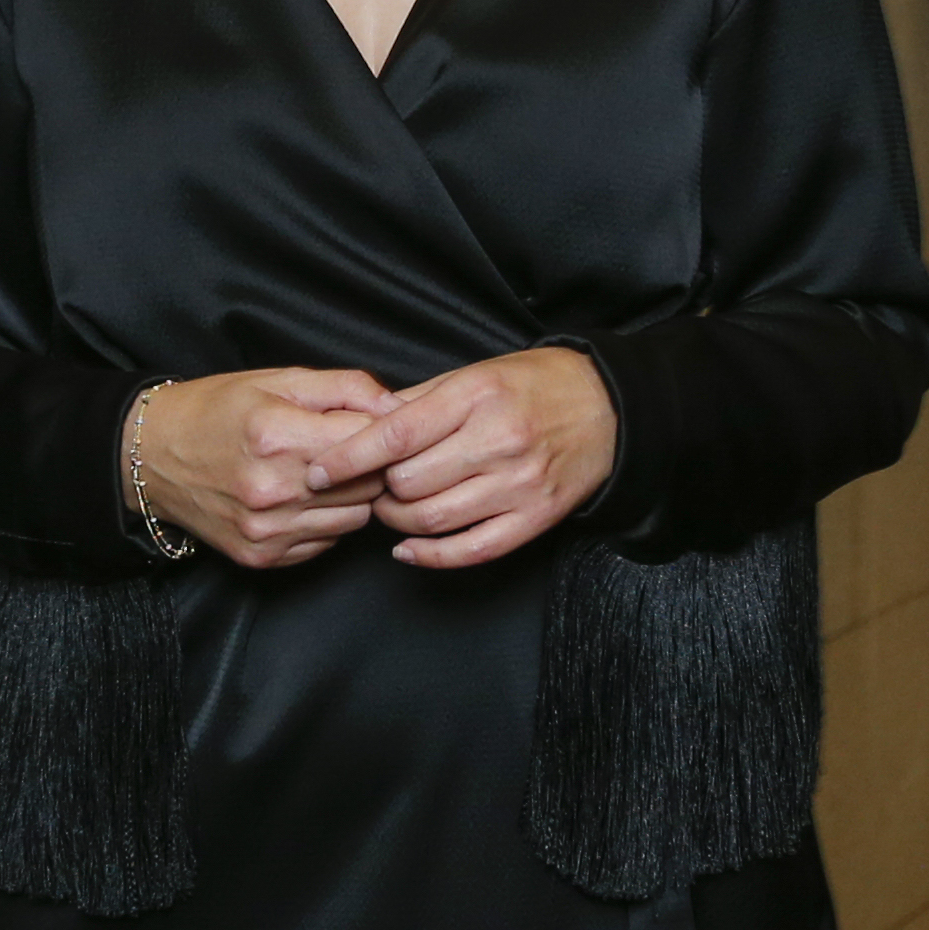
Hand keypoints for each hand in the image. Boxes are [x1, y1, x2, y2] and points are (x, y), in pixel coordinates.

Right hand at [130, 369, 399, 569]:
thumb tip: (399, 406)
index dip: (384, 435)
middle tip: (353, 450)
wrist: (150, 456)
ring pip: (354, 520)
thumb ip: (347, 387)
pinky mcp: (261, 556)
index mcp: (278, 436)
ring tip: (327, 475)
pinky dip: (327, 522)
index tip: (379, 428)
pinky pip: (326, 544)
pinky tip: (304, 500)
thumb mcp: (279, 379)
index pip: (371, 446)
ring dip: (352, 498)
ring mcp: (266, 529)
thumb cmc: (216, 410)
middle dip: (372, 466)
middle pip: (370, 487)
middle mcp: (273, 490)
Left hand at [312, 347, 619, 569]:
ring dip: (397, 521)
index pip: (397, 434)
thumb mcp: (477, 373)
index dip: (349, 458)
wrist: (611, 410)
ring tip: (390, 509)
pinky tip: (408, 548)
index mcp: (478, 396)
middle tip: (367, 486)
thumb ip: (420, 401)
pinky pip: (470, 550)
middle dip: (377, 489)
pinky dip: (430, 556)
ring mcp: (519, 484)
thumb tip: (364, 424)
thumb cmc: (538, 385)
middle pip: (409, 482)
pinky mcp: (535, 518)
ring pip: (432, 519)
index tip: (317, 472)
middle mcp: (499, 441)